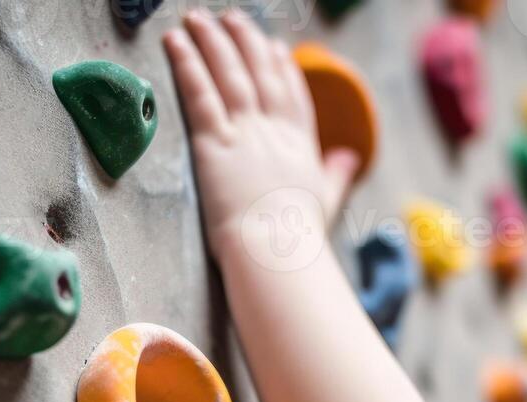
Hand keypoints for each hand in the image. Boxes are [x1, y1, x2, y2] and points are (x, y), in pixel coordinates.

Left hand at [164, 10, 359, 262]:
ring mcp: (245, 134)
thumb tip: (350, 159)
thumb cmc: (299, 239)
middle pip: (259, 75)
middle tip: (233, 18)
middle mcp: (274, 132)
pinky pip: (199, 94)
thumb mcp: (326, 201)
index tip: (274, 46)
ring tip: (199, 17)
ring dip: (213, 41)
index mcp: (301, 146)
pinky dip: (187, 64)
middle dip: (245, 42)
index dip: (282, 68)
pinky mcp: (214, 144)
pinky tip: (176, 41)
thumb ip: (336, 175)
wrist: (277, 252)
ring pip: (228, 75)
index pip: (291, 95)